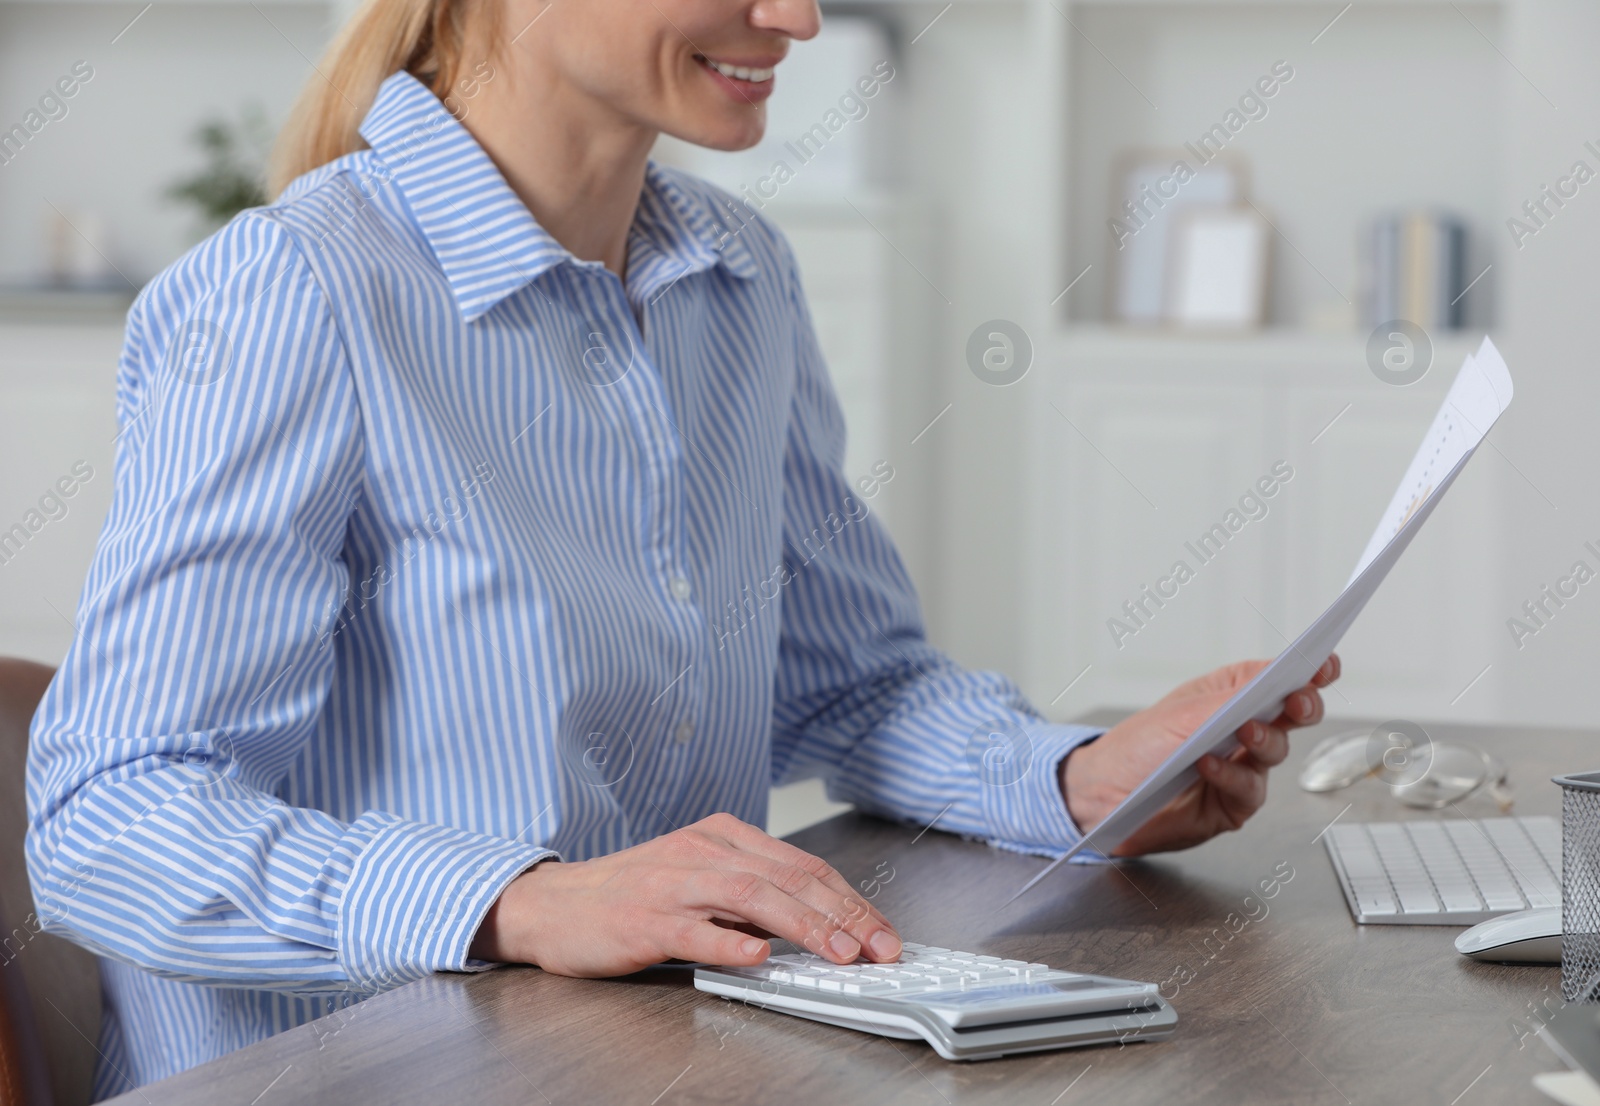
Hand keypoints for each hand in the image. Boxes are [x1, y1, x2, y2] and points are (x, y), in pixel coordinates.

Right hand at [468, 813, 902, 975]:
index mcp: (722, 837)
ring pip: (750, 896)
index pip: (802, 865)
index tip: (882, 930)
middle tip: (879, 946)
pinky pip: (694, 930)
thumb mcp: (699, 878)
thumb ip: (751, 894)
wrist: (554, 906)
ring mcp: (672, 884)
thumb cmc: (630, 895)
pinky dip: (729, 941)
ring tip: (839, 951)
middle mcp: (702, 852)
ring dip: (803, 925)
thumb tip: (817, 922)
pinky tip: (759, 955)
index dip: (849, 899)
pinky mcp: (644, 920)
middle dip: (843, 914)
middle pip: (787, 877)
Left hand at [1060, 655, 1340, 856]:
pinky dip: (1232, 775)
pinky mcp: (1233, 804)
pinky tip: (1209, 765)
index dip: (1306, 671)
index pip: (1276, 679)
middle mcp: (1241, 731)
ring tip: (1244, 732)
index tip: (1326, 664)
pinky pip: (1250, 790)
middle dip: (1301, 706)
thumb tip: (1275, 675)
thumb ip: (1231, 699)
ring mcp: (1241, 768)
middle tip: (1297, 701)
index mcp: (1227, 697)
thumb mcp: (1182, 713)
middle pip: (1290, 715)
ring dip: (1264, 741)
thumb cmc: (1136, 747)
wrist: (1101, 796)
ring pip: (1277, 752)